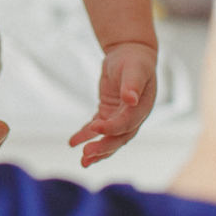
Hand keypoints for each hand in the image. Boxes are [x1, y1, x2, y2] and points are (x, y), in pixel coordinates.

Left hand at [69, 41, 156, 166]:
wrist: (130, 54)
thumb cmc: (134, 60)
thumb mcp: (134, 69)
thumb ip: (132, 84)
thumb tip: (130, 99)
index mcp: (142, 108)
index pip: (127, 124)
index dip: (112, 127)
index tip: (95, 127)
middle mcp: (133, 117)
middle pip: (119, 138)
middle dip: (103, 147)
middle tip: (86, 155)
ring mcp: (121, 117)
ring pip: (109, 138)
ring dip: (97, 150)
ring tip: (83, 162)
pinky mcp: (108, 113)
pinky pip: (97, 128)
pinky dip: (85, 135)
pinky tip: (73, 142)